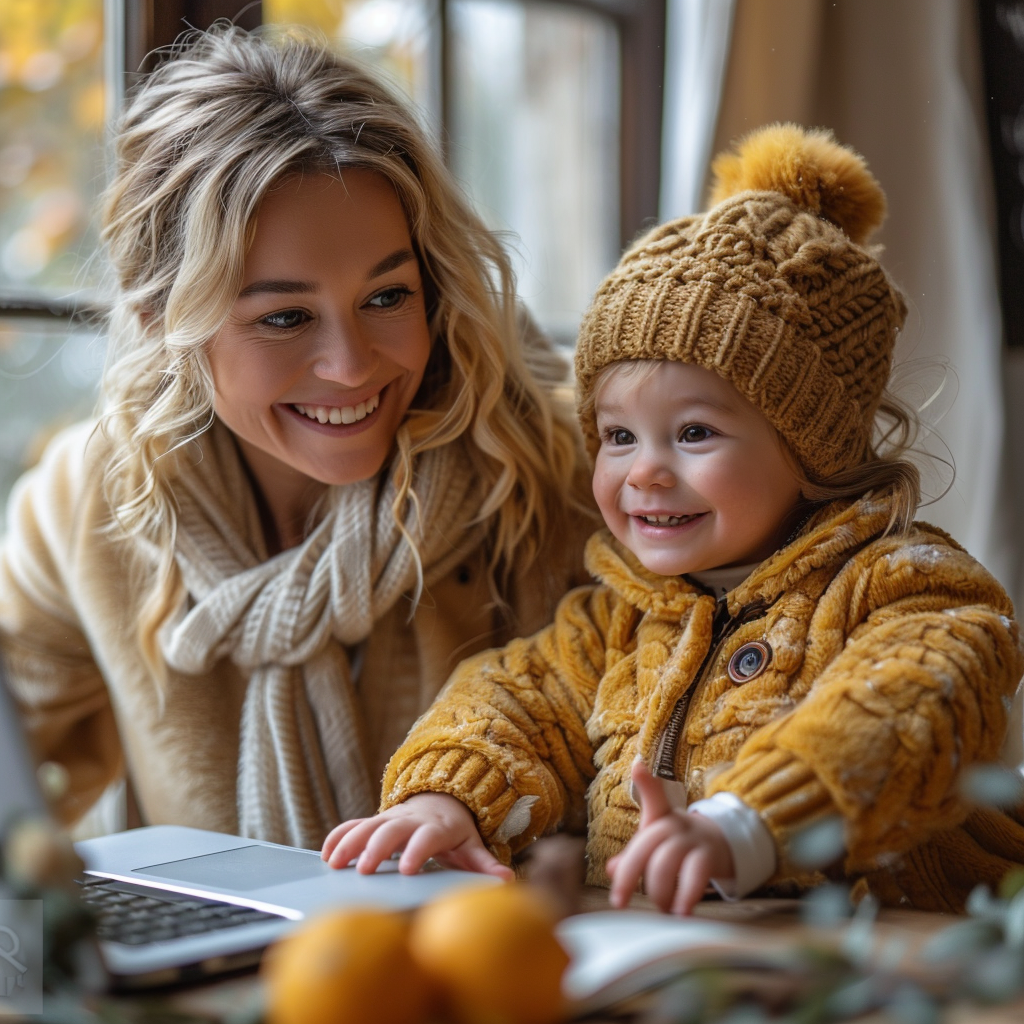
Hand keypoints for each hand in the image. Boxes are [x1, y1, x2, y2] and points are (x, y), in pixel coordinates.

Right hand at [320, 792, 513, 879]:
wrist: (439, 801)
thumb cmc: (454, 832)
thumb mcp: (471, 845)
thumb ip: (485, 864)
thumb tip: (507, 879)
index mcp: (436, 827)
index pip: (427, 837)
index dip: (417, 851)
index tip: (407, 869)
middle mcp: (410, 820)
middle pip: (391, 830)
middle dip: (377, 849)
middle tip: (365, 871)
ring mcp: (389, 818)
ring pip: (367, 826)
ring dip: (350, 843)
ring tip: (335, 864)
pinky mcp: (374, 820)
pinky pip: (352, 825)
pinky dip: (338, 836)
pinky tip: (326, 854)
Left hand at [606, 760, 733, 915]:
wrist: (723, 847)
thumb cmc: (679, 846)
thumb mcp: (655, 846)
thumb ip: (631, 858)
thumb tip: (612, 869)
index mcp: (658, 818)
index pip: (652, 798)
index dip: (646, 780)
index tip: (639, 764)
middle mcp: (674, 824)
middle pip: (645, 848)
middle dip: (630, 878)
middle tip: (629, 901)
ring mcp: (692, 840)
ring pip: (665, 865)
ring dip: (659, 893)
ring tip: (662, 909)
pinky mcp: (709, 858)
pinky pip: (694, 877)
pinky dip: (685, 897)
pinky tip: (681, 911)